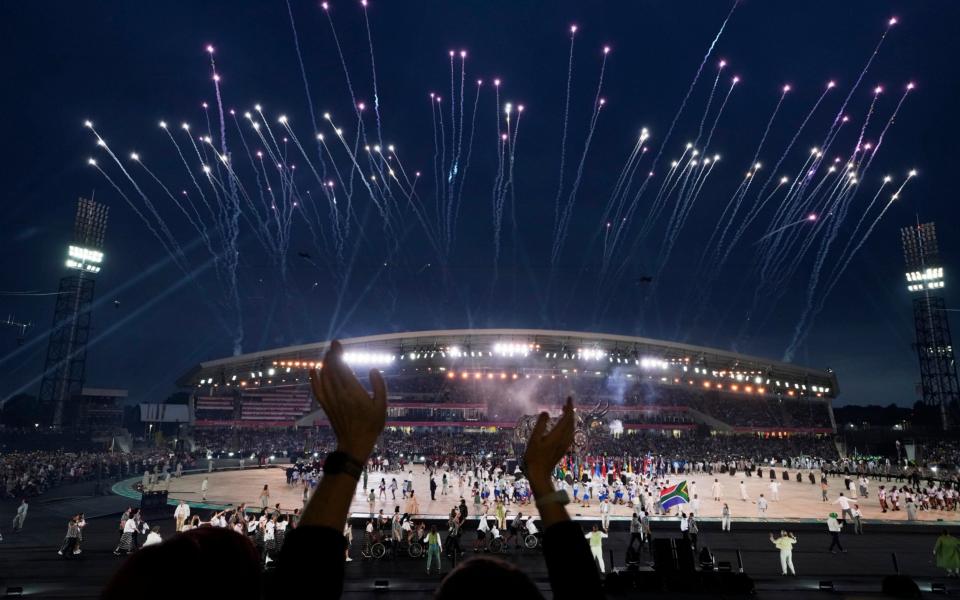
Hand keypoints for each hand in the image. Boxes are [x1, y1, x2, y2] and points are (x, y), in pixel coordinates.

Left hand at [308, 340, 386, 462]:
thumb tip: (373, 370)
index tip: (337, 344)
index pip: (342, 367)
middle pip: (332, 370)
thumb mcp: (382, 406)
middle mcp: (340, 394)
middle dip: (331, 355)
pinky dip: (314, 379)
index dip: (338, 354)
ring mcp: (331, 400)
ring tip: (328, 355)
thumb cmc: (371, 425)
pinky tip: (313, 370)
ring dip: (325, 364)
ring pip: (324, 377)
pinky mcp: (326, 406)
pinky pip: (317, 389)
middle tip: (333, 346)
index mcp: (354, 392)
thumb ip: (379, 386)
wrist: (355, 443)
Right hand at [523, 397, 574, 490]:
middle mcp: (564, 438)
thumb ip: (540, 424)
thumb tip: (546, 412)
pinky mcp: (564, 448)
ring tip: (564, 412)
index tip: (569, 398)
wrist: (540, 474)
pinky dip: (568, 426)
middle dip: (570, 411)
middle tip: (566, 403)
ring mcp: (565, 444)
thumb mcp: (534, 439)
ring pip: (572, 428)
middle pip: (571, 422)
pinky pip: (570, 433)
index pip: (567, 417)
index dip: (569, 407)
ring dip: (570, 418)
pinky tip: (563, 427)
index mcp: (558, 434)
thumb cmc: (534, 456)